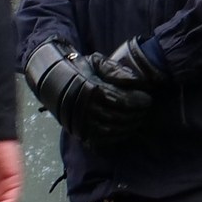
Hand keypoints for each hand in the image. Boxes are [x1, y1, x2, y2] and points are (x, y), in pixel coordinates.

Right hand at [22, 38, 166, 146]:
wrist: (52, 81)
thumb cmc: (79, 69)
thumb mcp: (96, 62)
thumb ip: (116, 70)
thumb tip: (137, 81)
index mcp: (91, 89)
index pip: (121, 100)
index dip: (138, 102)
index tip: (148, 99)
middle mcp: (85, 108)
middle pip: (119, 117)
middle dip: (136, 115)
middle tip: (146, 110)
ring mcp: (81, 123)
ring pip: (112, 130)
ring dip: (129, 126)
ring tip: (139, 119)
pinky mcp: (79, 133)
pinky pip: (102, 140)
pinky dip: (117, 137)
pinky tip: (126, 129)